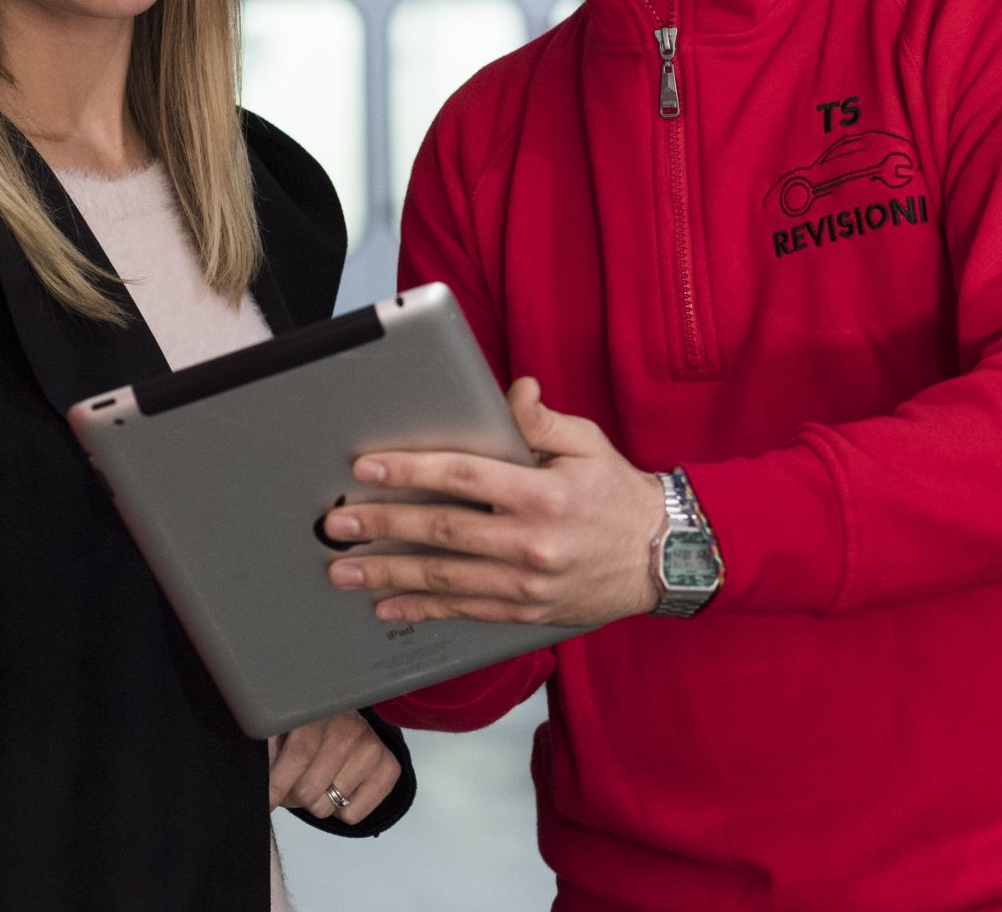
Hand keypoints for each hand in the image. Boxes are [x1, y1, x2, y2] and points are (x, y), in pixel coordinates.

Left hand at [267, 712, 400, 823]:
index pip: (298, 755)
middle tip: (294, 785)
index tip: (266, 803)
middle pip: (310, 789)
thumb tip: (255, 784)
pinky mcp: (389, 768)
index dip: (278, 784)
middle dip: (294, 797)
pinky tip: (341, 787)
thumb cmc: (308, 731)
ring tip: (320, 783)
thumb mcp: (283, 731)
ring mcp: (371, 747)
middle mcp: (349, 727)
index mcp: (318, 713)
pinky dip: (341, 811)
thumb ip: (268, 750)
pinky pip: (353, 815)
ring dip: (317, 803)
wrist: (349, 721)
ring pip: (329, 806)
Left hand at [323, 377, 666, 628]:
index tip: (367, 469)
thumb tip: (514, 391)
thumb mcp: (588, 443)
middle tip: (337, 524)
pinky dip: (423, 609)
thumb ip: (541, 420)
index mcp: (542, 492)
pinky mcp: (526, 611)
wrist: (664, 558)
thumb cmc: (619, 493)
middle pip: (442, 531)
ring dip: (388, 575)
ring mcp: (526, 583)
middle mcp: (530, 541)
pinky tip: (388, 606)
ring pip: (444, 578)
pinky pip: (465, 610)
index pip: (463, 476)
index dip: (411, 471)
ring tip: (344, 570)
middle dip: (383, 526)